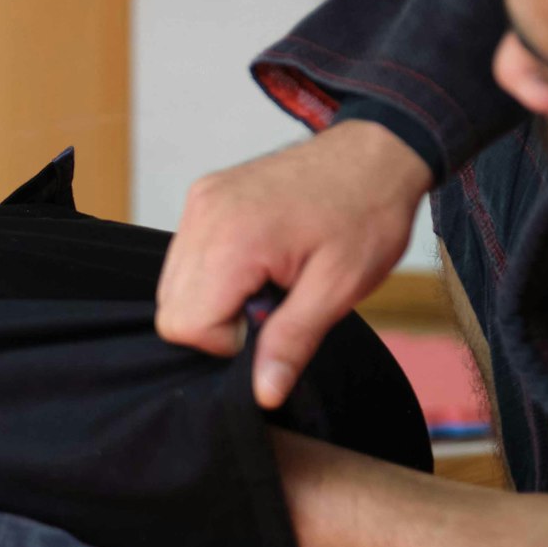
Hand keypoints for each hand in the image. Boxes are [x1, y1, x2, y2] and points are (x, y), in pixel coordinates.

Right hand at [156, 119, 433, 407]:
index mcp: (234, 240)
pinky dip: (213, 274)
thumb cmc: (366, 215)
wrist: (376, 151)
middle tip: (271, 301)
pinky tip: (256, 260)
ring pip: (172, 287)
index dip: (226, 342)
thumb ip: (292, 342)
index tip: (270, 322)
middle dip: (218, 322)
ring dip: (214, 299)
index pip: (184, 325)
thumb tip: (263, 394)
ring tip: (266, 278)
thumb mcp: (340, 287)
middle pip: (170, 310)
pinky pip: (184, 259)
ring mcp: (199, 204)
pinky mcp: (202, 198)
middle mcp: (204, 217)